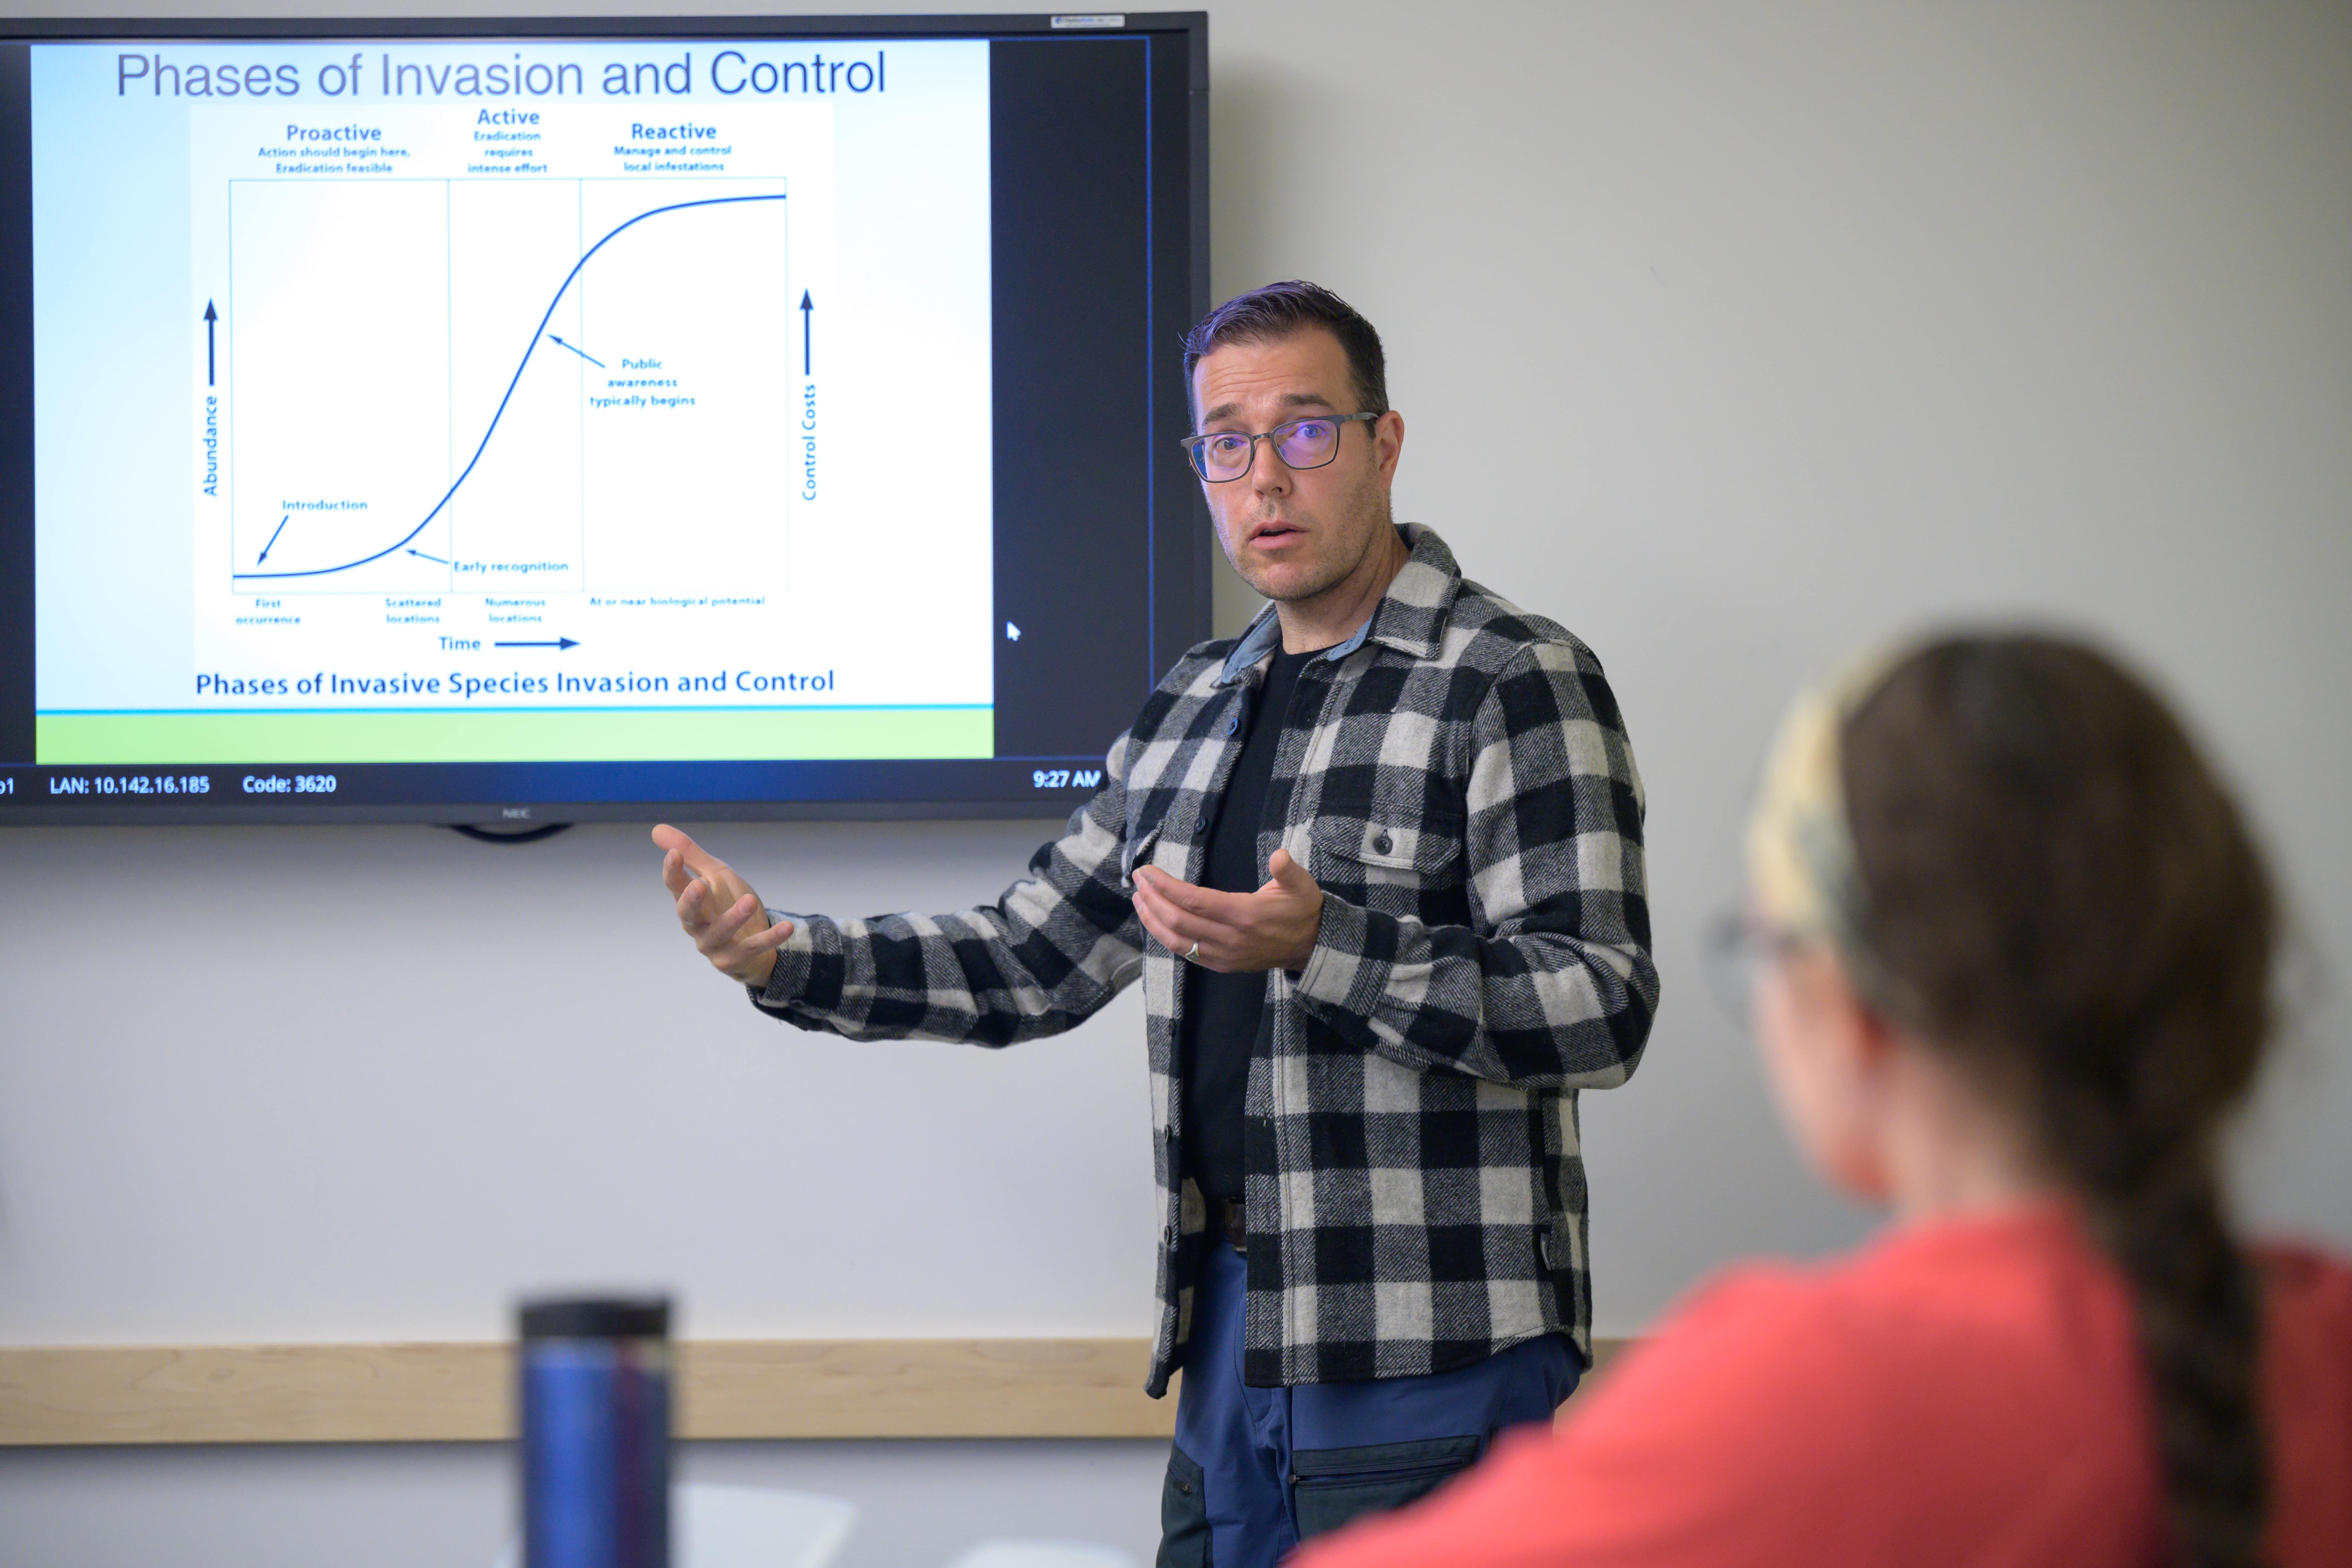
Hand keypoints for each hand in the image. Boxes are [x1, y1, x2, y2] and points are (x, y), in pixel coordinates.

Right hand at [652, 823, 793, 988]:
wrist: (752, 940)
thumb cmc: (726, 903)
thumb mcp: (713, 874)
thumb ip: (691, 854)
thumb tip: (657, 828)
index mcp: (689, 902)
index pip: (675, 887)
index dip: (672, 872)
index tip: (674, 854)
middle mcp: (696, 925)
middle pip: (688, 914)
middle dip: (691, 901)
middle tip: (699, 885)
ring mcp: (714, 945)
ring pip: (720, 932)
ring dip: (734, 918)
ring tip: (750, 901)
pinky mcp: (734, 959)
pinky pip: (753, 948)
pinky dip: (770, 938)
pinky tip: (786, 927)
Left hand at [1132, 849, 1323, 973]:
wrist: (1311, 946)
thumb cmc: (1302, 910)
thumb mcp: (1302, 885)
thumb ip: (1288, 871)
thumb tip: (1279, 855)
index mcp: (1245, 914)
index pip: (1193, 899)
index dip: (1165, 885)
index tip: (1147, 871)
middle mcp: (1230, 938)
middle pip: (1178, 920)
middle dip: (1152, 899)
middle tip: (1138, 880)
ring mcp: (1224, 955)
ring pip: (1177, 941)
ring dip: (1152, 920)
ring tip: (1139, 899)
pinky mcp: (1222, 965)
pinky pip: (1186, 953)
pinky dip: (1166, 938)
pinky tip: (1155, 922)